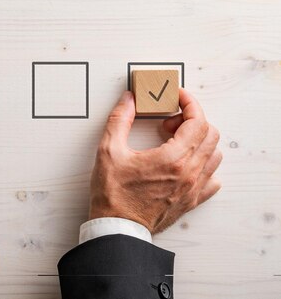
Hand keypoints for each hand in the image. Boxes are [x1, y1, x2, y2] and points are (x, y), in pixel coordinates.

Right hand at [89, 89, 221, 233]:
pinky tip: (185, 164)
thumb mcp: (109, 151)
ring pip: (214, 155)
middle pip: (210, 135)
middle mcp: (189, 173)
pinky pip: (212, 180)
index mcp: (174, 158)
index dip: (190, 103)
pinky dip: (204, 165)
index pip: (198, 121)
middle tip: (168, 121)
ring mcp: (193, 189)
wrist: (117, 228)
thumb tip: (129, 100)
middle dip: (191, 120)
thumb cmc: (113, 195)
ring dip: (198, 141)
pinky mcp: (191, 201)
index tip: (178, 96)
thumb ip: (120, 119)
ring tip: (174, 141)